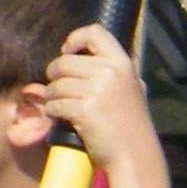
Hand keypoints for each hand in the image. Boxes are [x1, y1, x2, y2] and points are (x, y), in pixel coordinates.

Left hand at [38, 25, 163, 178]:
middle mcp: (109, 72)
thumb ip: (112, 71)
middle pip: (65, 61)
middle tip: (56, 86)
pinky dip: (52, 111)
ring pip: (56, 84)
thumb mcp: (132, 88)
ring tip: (58, 103)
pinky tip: (59, 116)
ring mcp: (97, 91)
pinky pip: (55, 104)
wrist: (135, 155)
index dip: (74, 39)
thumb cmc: (131, 125)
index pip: (94, 32)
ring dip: (51, 95)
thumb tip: (78, 57)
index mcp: (122, 63)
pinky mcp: (84, 110)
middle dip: (54, 74)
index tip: (67, 52)